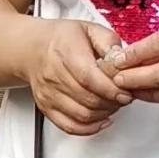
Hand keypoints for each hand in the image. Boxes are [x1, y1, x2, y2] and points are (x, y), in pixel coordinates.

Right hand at [21, 16, 127, 136]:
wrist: (33, 49)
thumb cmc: (63, 39)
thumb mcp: (89, 28)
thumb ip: (108, 42)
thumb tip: (122, 60)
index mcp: (65, 52)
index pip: (89, 77)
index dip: (110, 88)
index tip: (125, 91)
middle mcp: (53, 75)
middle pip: (87, 99)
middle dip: (112, 102)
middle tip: (123, 96)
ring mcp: (48, 94)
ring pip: (82, 115)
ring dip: (103, 114)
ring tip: (113, 104)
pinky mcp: (46, 108)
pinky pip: (69, 126)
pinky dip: (89, 128)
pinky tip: (101, 120)